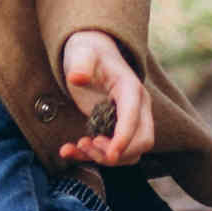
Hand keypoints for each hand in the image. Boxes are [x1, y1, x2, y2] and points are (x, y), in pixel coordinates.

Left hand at [55, 29, 151, 164]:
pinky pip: (115, 152)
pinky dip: (93, 157)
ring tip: (77, 146)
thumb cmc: (88, 53)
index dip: (125, 138)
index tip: (110, 154)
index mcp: (132, 89)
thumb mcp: (82, 53)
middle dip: (117, 152)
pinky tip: (69, 150)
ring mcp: (131, 121)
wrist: (91, 54)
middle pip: (143, 141)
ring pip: (131, 152)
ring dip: (105, 158)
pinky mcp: (118, 130)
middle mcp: (138, 107)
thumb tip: (76, 77)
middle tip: (86, 144)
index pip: (134, 118)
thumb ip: (80, 63)